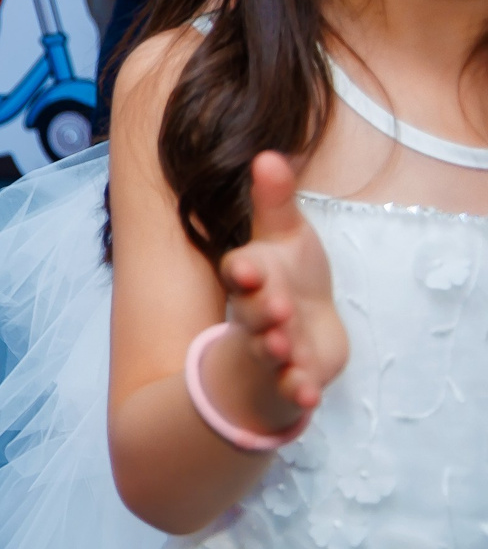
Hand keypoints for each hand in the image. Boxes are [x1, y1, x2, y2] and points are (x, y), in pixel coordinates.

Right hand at [210, 151, 350, 432]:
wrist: (294, 337)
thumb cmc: (286, 279)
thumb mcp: (284, 237)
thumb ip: (275, 201)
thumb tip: (269, 154)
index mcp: (251, 277)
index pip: (240, 271)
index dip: (244, 271)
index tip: (249, 268)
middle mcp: (256, 313)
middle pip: (253, 312)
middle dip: (262, 310)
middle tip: (277, 307)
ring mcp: (273, 348)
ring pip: (267, 349)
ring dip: (273, 348)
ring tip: (284, 346)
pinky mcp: (293, 377)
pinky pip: (290, 386)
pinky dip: (295, 390)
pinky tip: (307, 394)